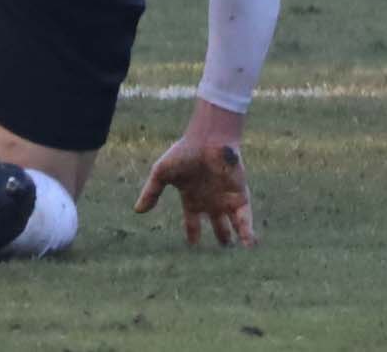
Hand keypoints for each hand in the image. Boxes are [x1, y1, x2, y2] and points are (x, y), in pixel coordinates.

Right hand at [134, 103, 255, 246]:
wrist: (208, 138)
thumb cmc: (184, 152)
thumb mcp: (162, 173)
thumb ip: (151, 192)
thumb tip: (137, 210)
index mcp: (192, 197)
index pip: (193, 221)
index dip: (193, 232)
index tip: (193, 243)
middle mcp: (211, 199)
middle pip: (217, 222)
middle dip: (222, 234)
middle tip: (225, 245)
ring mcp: (225, 198)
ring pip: (233, 221)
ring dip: (238, 235)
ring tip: (242, 247)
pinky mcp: (239, 195)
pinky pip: (244, 217)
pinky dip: (246, 230)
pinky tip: (249, 243)